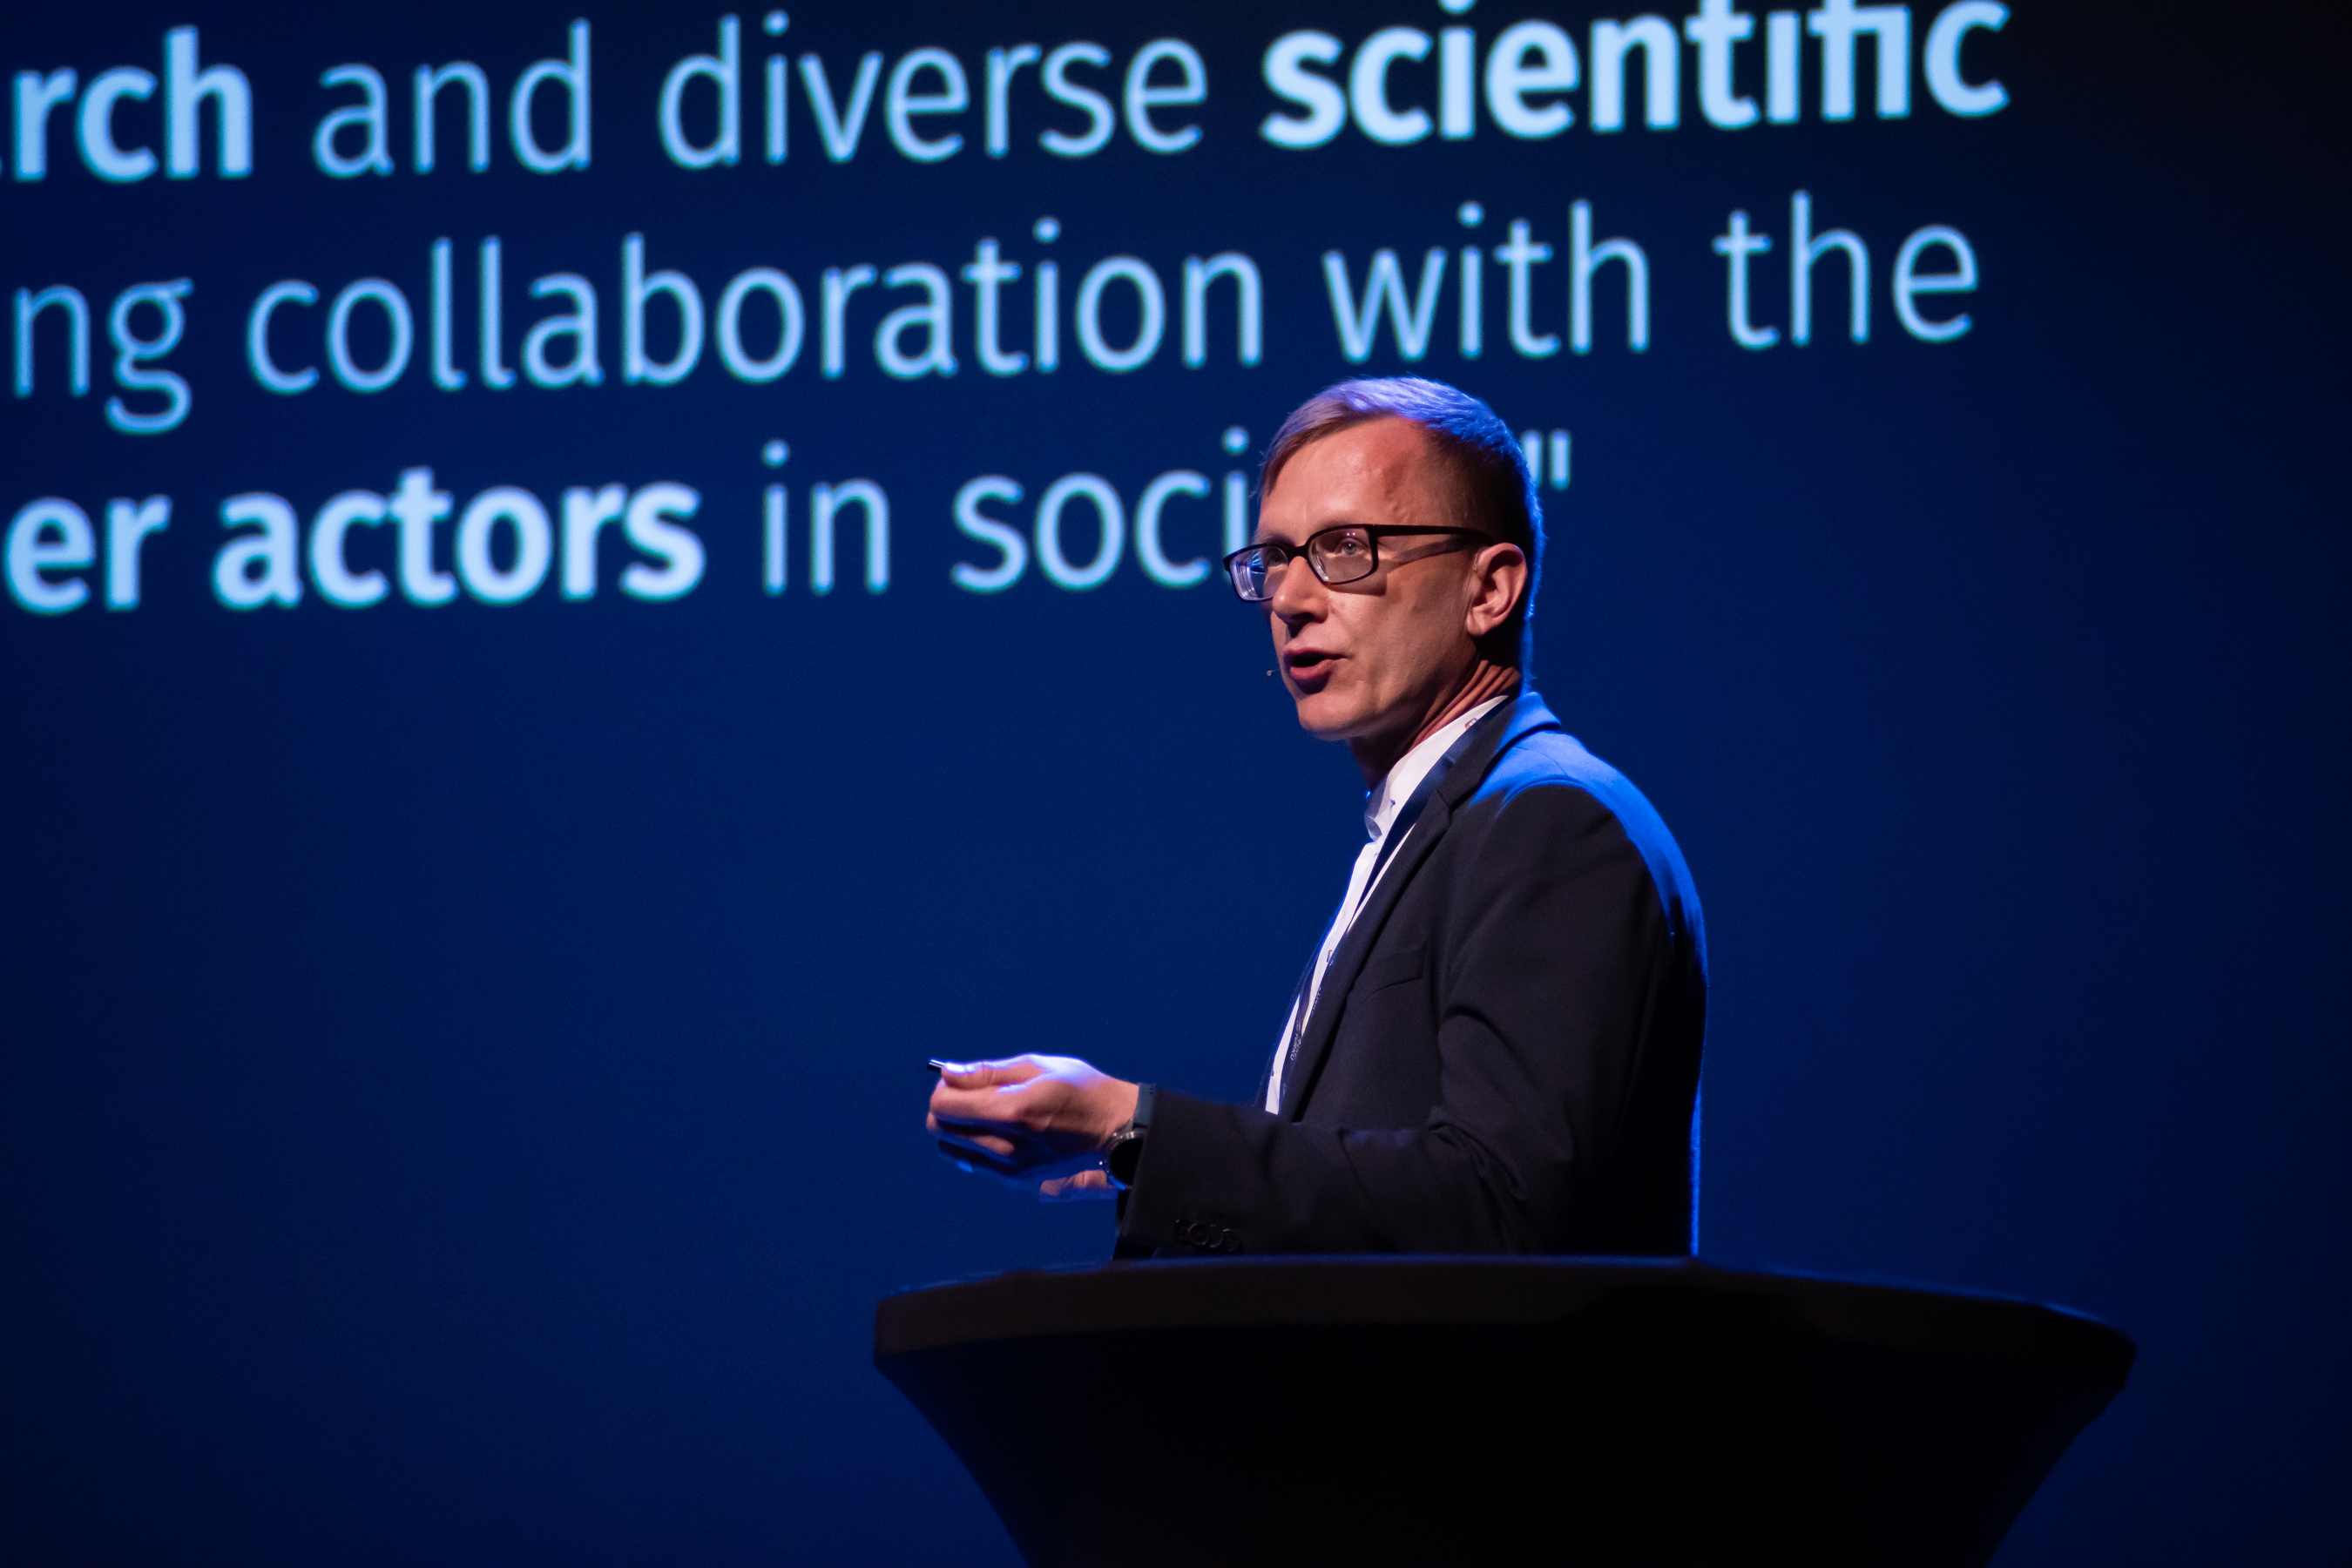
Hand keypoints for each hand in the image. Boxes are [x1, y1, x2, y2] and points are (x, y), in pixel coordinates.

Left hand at [928, 1055, 1138, 1196]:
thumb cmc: (1079, 1089)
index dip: (945, 1089)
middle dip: (947, 1108)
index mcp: (1011, 1111)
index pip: (943, 1106)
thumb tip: (948, 1074)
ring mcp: (1009, 1168)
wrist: (1114, 1129)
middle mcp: (1005, 1145)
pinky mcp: (1015, 1181)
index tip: (960, 1081)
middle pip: (939, 1129)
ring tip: (985, 1114)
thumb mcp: (1036, 1067)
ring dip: (958, 1128)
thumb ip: (987, 1072)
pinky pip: (973, 1162)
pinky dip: (974, 1145)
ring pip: (951, 1148)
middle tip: (970, 1095)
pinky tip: (998, 1132)